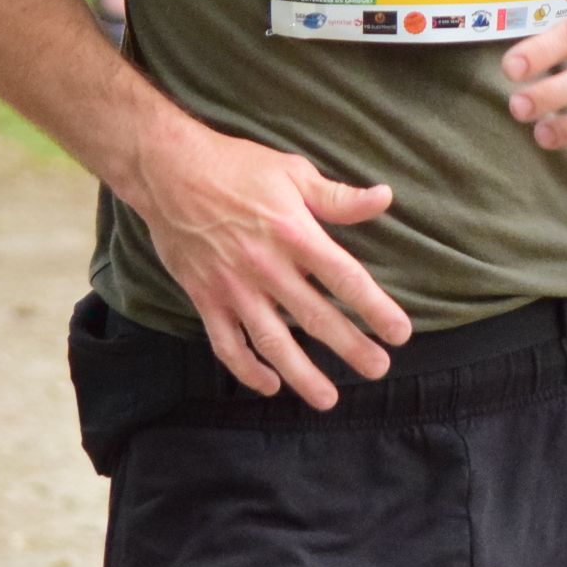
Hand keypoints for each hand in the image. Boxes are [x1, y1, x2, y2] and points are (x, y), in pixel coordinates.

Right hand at [131, 122, 411, 409]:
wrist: (168, 170)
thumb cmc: (235, 167)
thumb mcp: (292, 172)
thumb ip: (337, 196)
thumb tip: (384, 198)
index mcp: (293, 231)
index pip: (344, 277)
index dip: (374, 307)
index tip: (399, 332)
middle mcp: (265, 265)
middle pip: (314, 316)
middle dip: (350, 347)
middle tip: (378, 369)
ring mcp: (233, 286)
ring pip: (271, 341)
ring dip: (301, 374)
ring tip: (328, 399)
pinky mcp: (205, 297)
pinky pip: (226, 344)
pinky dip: (246, 370)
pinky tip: (268, 385)